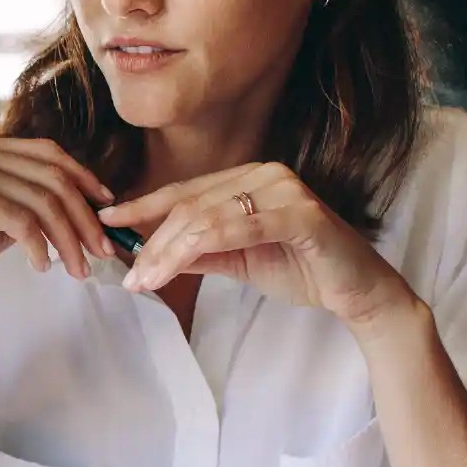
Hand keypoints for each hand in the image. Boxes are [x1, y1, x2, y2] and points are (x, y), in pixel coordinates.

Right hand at [0, 138, 115, 323]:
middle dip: (85, 216)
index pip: (46, 152)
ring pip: (43, 200)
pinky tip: (43, 268)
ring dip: (69, 239)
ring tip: (79, 270)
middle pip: (51, 176)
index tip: (108, 207)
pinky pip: (22, 221)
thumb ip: (27, 205)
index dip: (83, 177)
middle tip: (103, 251)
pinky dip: (40, 247)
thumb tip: (83, 208)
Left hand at [100, 162, 415, 332]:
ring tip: (141, 279)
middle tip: (125, 273)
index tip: (107, 222)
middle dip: (150, 240)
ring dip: (166, 251)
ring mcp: (284, 190)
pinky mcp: (300, 213)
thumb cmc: (304, 270)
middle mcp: (265, 174)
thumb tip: (150, 253)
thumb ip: (201, 251)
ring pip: (207, 217)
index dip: (143, 207)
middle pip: (190, 206)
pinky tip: (170, 269)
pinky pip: (237, 229)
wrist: (360, 292)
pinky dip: (197, 249)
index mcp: (251, 178)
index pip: (186, 192)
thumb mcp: (239, 261)